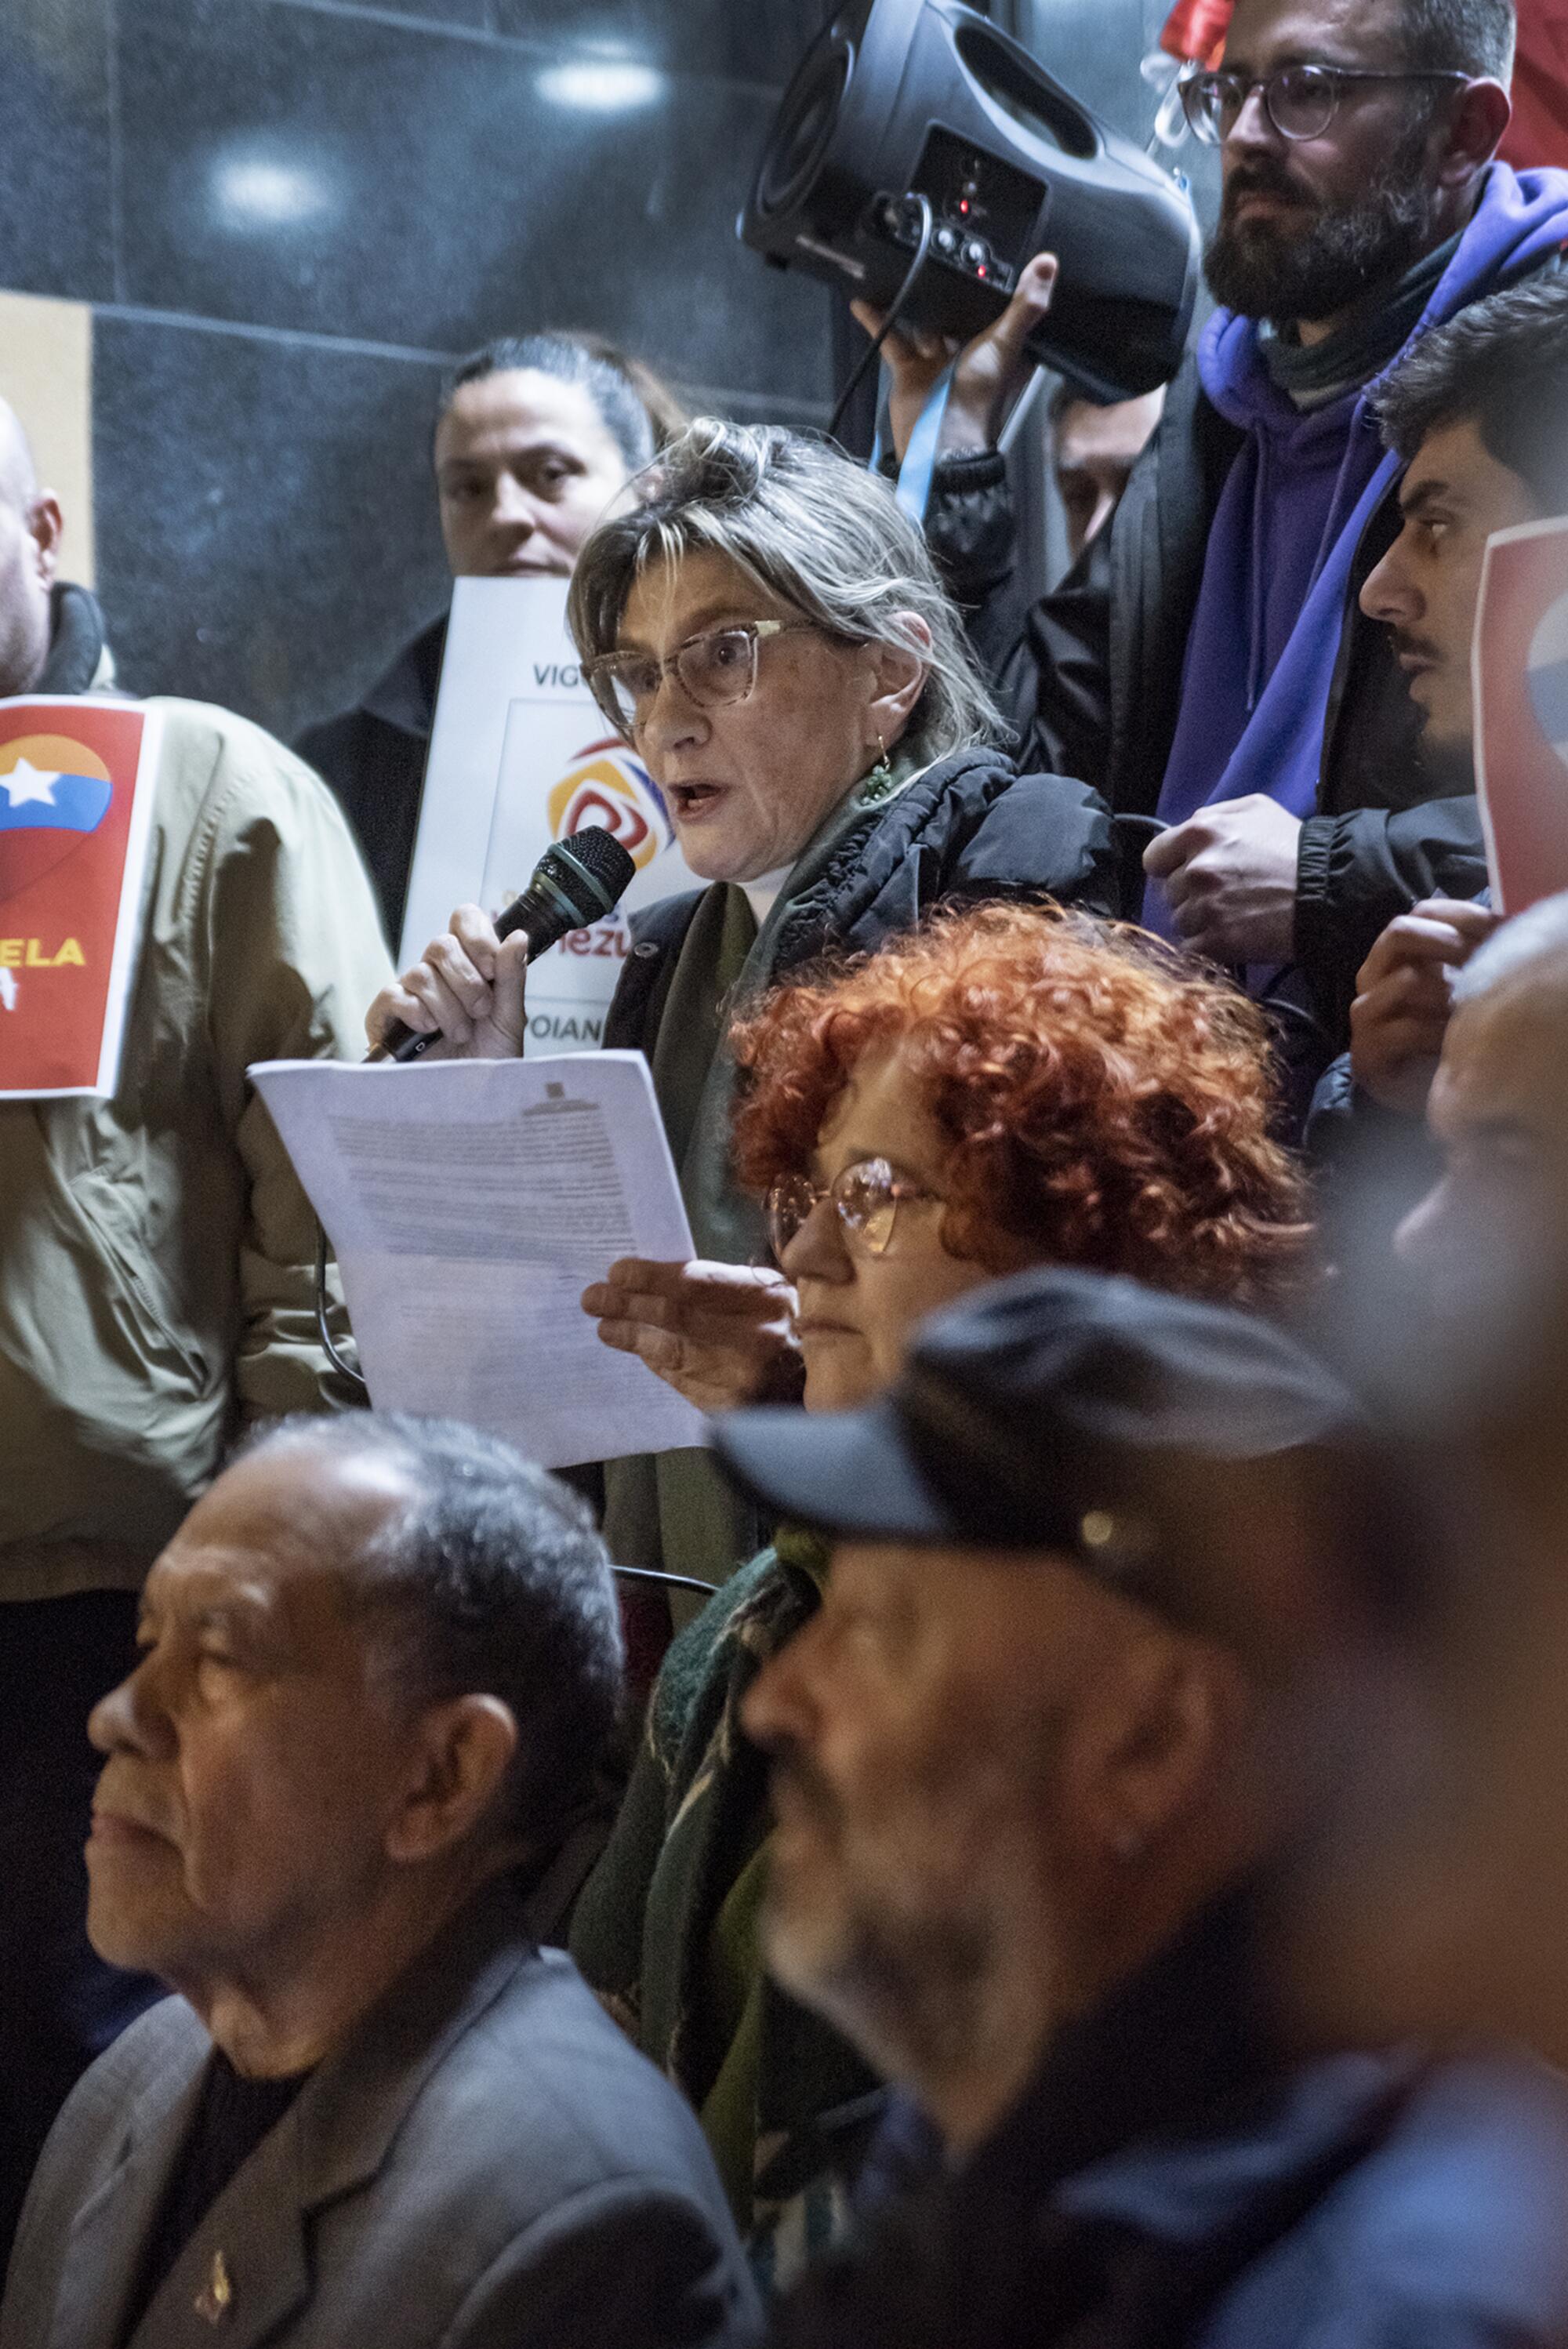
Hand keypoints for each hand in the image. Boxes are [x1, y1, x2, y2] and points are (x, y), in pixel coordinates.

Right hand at [366, 904, 528, 1058]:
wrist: (466, 1102)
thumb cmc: (487, 1061)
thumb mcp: (509, 1021)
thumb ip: (512, 978)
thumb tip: (518, 937)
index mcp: (470, 965)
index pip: (464, 919)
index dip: (477, 936)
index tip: (491, 968)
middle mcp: (438, 973)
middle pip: (441, 943)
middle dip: (468, 981)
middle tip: (480, 1011)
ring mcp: (410, 992)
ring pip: (421, 973)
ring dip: (448, 1007)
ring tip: (460, 1033)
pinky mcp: (386, 1015)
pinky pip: (393, 995)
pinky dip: (417, 1012)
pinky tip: (429, 1030)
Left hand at [581, 1259, 801, 1413]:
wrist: (828, 1388)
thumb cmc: (794, 1330)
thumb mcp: (772, 1296)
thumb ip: (724, 1286)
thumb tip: (659, 1281)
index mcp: (768, 1298)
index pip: (697, 1282)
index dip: (652, 1277)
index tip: (618, 1271)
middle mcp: (756, 1338)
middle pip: (676, 1317)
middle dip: (629, 1305)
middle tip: (594, 1298)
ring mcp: (743, 1378)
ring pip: (673, 1353)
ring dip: (633, 1338)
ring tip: (606, 1326)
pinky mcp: (732, 1409)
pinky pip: (683, 1382)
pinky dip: (659, 1365)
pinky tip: (640, 1352)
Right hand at [851, 252, 1058, 465]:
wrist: (941, 443)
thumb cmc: (978, 397)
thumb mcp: (1005, 345)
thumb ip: (1025, 306)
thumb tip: (1049, 263)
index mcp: (997, 347)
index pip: (994, 309)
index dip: (989, 287)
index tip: (982, 256)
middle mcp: (968, 351)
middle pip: (956, 312)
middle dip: (947, 293)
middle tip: (936, 257)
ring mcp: (935, 360)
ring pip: (923, 322)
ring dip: (912, 303)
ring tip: (903, 269)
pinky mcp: (908, 368)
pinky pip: (891, 337)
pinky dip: (877, 320)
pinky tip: (863, 299)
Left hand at [1143, 795, 1302, 964]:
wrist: (1327, 892)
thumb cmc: (1294, 848)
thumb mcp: (1257, 809)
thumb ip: (1214, 814)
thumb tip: (1186, 828)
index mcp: (1201, 832)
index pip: (1153, 857)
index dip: (1169, 864)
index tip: (1185, 870)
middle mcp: (1197, 869)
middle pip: (1169, 891)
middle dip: (1190, 893)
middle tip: (1226, 892)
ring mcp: (1205, 907)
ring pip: (1180, 920)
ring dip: (1200, 920)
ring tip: (1235, 913)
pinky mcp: (1216, 941)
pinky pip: (1191, 946)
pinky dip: (1208, 944)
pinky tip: (1234, 933)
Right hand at [1350, 898, 1499, 1115]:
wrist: (1417, 1088)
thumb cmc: (1442, 1033)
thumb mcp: (1458, 986)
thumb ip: (1470, 956)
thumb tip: (1506, 925)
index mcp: (1397, 953)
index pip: (1424, 912)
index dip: (1463, 915)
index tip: (1500, 928)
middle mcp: (1374, 975)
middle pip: (1400, 932)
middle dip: (1446, 941)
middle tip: (1478, 959)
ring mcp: (1365, 1012)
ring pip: (1405, 980)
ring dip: (1447, 992)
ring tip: (1468, 1008)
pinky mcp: (1366, 1050)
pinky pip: (1403, 1030)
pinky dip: (1436, 1033)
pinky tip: (1454, 1042)